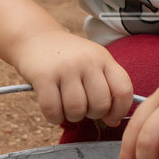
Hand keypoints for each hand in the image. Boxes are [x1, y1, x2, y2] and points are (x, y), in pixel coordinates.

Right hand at [10, 33, 133, 126]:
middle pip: (100, 105)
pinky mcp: (43, 76)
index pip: (123, 90)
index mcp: (104, 58)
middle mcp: (87, 61)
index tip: (110, 118)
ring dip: (72, 117)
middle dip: (92, 115)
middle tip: (83, 108)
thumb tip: (114, 122)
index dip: (120, 111)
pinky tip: (53, 110)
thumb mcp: (92, 62)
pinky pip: (53, 110)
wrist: (35, 36)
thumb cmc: (67, 58)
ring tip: (66, 108)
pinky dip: (54, 118)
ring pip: (77, 110)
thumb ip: (106, 87)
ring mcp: (65, 68)